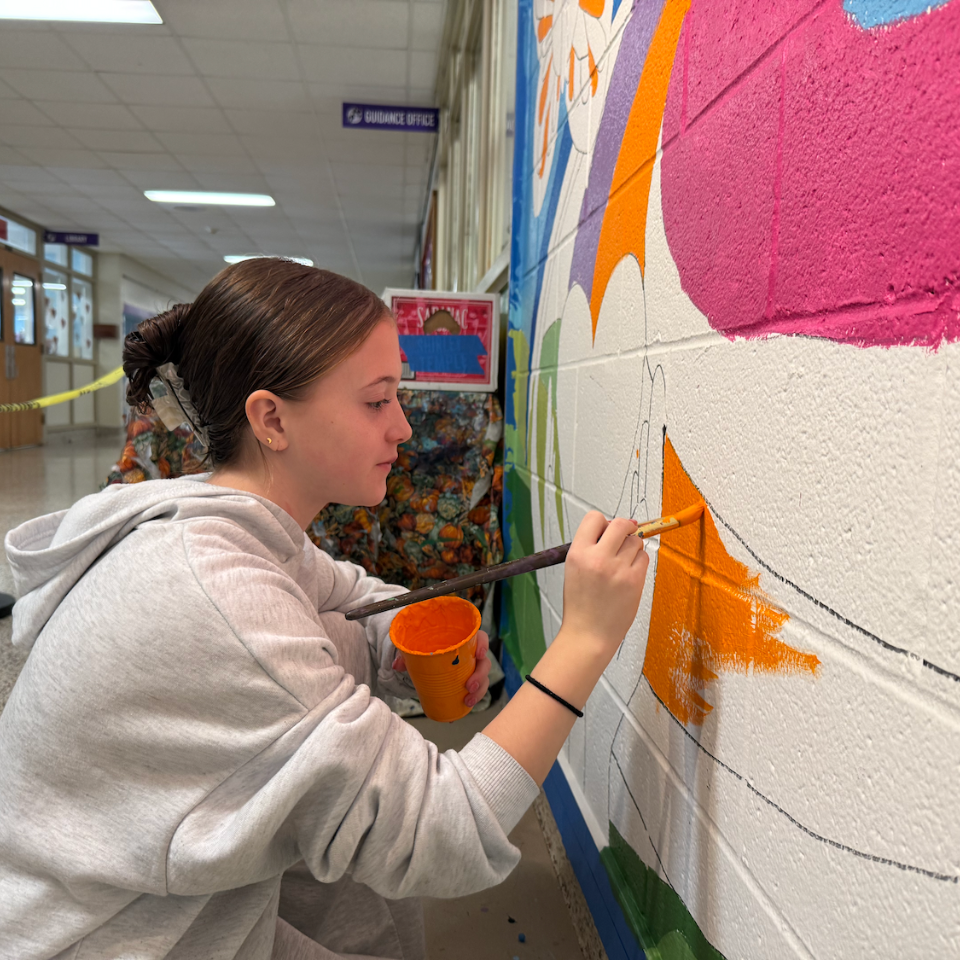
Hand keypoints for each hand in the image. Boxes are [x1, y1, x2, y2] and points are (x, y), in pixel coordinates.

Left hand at [392, 629, 490, 708]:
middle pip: (484, 662)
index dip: (484, 645)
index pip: (481, 638)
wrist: (428, 659)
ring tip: (468, 701)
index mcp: (465, 640)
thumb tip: (397, 666)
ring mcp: (473, 669)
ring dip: (479, 691)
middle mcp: (472, 654)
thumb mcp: (418, 648)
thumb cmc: (428, 647)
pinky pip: (476, 691)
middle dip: (480, 675)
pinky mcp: (470, 682)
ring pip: (483, 679)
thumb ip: (409, 654)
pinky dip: (471, 700)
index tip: (480, 654)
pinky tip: (464, 708)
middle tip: (470, 686)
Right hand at [560, 512, 648, 657]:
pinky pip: (644, 558)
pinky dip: (639, 562)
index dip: (602, 522)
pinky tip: (629, 573)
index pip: (594, 518)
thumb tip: (614, 528)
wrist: (588, 634)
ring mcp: (617, 569)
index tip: (607, 529)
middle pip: (620, 524)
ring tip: (623, 562)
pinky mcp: (634, 580)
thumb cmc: (581, 604)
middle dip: (625, 527)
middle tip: (624, 535)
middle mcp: (597, 558)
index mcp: (578, 553)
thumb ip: (590, 548)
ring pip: (635, 541)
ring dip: (632, 547)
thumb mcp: (574, 569)